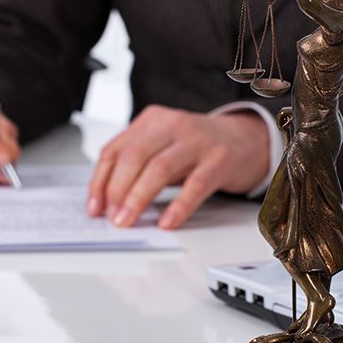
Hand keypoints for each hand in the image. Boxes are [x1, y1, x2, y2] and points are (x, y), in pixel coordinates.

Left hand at [87, 105, 269, 229]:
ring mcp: (197, 140)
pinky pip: (195, 185)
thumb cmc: (198, 147)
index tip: (95, 208)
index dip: (100, 181)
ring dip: (138, 198)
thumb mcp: (163, 145)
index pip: (115, 150)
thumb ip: (138, 164)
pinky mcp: (219, 159)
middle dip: (117, 190)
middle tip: (112, 217)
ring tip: (128, 221)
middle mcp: (172, 124)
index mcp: (151, 120)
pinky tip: (167, 222)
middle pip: (134, 156)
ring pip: (159, 168)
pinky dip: (178, 206)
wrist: (247, 139)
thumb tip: (109, 201)